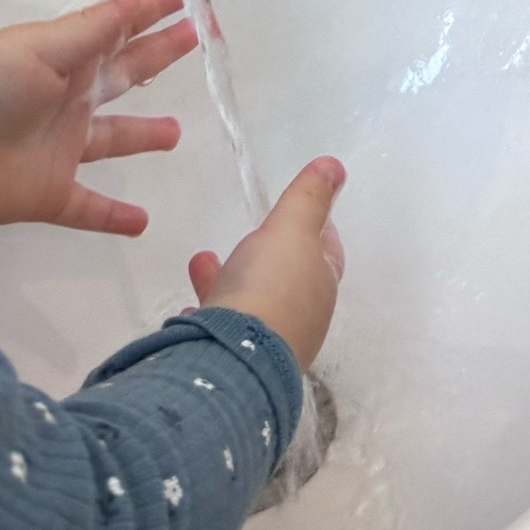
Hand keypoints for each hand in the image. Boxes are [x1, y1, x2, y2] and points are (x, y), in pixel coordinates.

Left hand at [0, 0, 195, 243]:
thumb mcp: (42, 49)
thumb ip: (92, 30)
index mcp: (66, 59)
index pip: (119, 28)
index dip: (152, 11)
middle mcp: (68, 99)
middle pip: (126, 74)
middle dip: (161, 54)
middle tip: (201, 38)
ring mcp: (60, 148)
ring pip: (113, 138)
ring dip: (143, 135)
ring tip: (176, 133)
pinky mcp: (50, 193)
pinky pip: (88, 207)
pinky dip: (113, 216)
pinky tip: (142, 223)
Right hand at [189, 156, 346, 368]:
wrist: (234, 362)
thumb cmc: (269, 286)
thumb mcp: (292, 228)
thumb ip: (309, 198)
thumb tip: (337, 167)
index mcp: (321, 286)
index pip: (326, 252)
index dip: (317, 230)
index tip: (303, 213)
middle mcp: (302, 318)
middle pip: (288, 279)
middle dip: (270, 258)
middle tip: (252, 239)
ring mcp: (269, 343)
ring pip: (253, 303)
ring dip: (232, 280)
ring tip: (203, 262)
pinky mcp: (236, 360)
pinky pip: (224, 330)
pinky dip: (212, 313)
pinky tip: (192, 308)